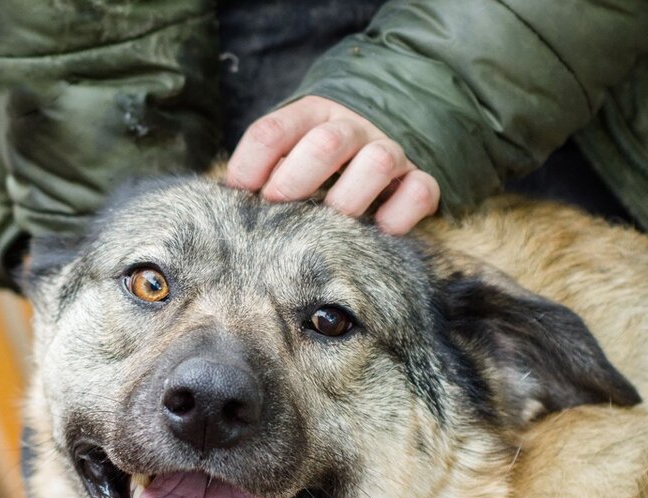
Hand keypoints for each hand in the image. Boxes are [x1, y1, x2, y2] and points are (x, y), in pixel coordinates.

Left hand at [226, 96, 440, 234]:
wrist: (383, 145)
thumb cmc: (319, 167)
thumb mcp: (288, 157)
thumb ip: (262, 172)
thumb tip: (227, 202)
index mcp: (311, 116)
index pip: (273, 132)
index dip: (250, 164)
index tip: (240, 194)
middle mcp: (352, 129)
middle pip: (327, 142)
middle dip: (297, 178)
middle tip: (280, 207)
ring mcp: (390, 152)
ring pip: (378, 163)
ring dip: (349, 198)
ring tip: (332, 223)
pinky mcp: (420, 180)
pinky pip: (419, 191)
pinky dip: (400, 214)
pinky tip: (380, 230)